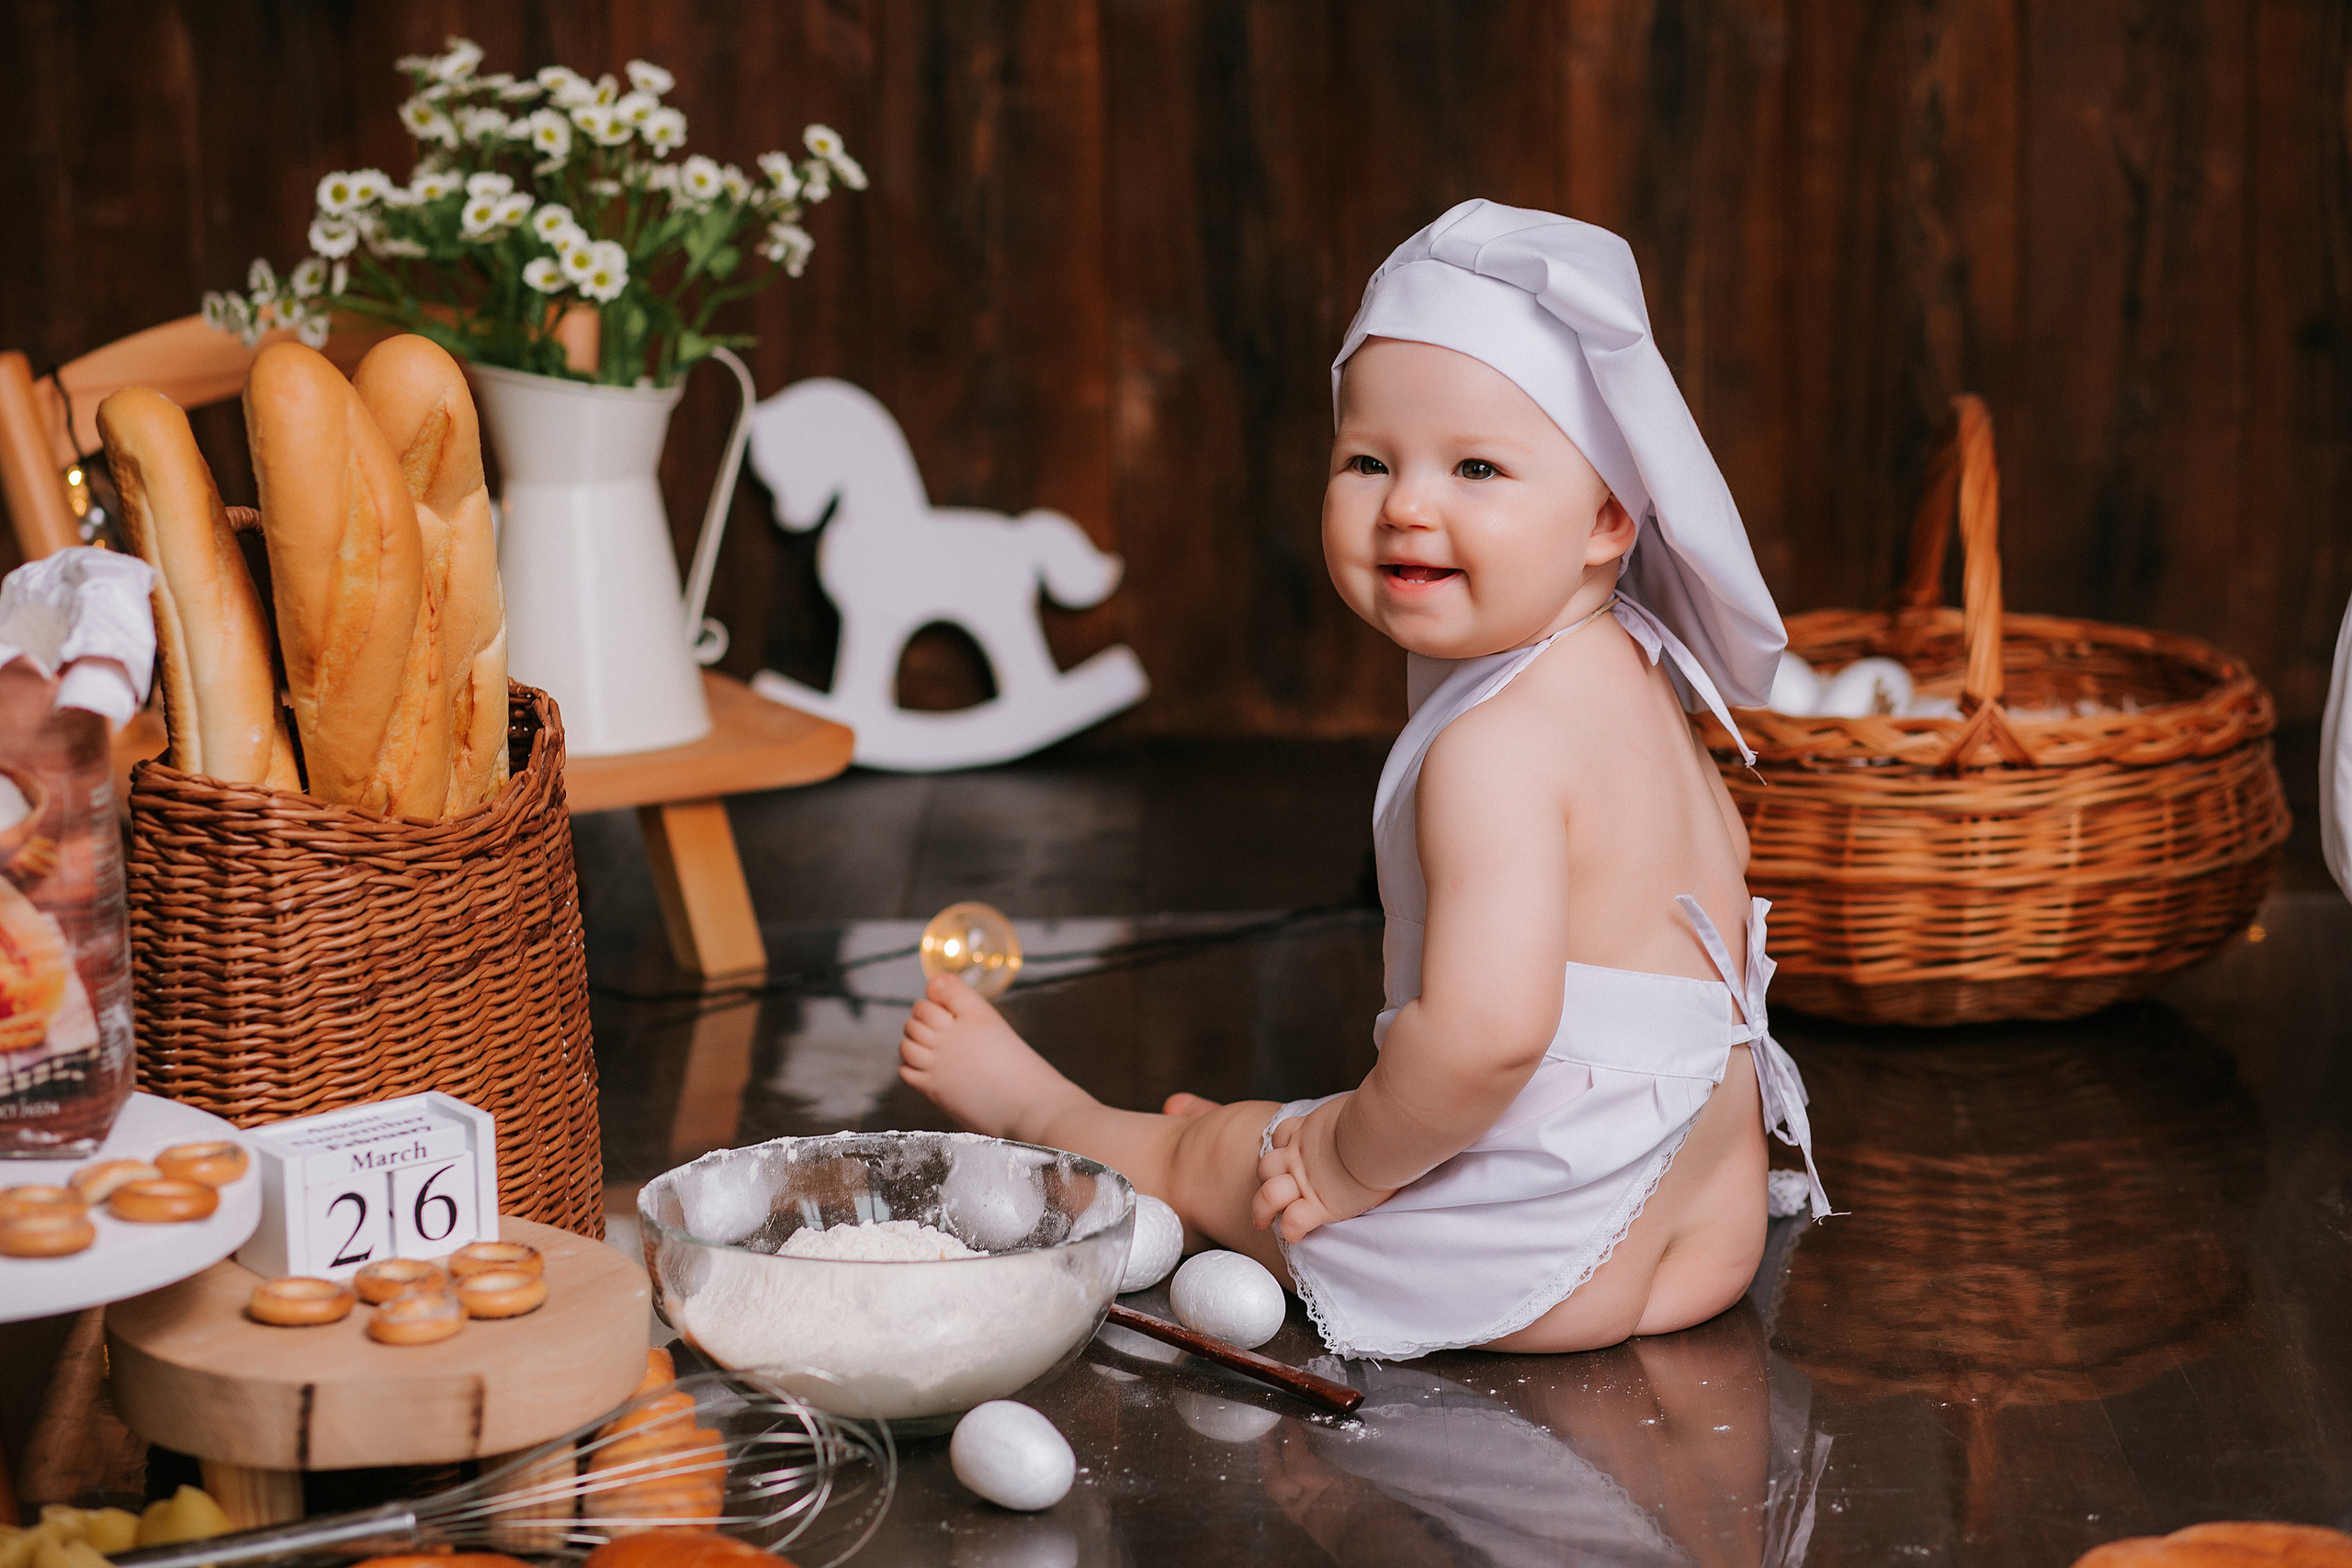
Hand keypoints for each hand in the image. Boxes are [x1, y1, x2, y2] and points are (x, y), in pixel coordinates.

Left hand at [1252, 1096, 1396, 1242]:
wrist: (1380, 1134)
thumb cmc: (1377, 1115)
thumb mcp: (1356, 1107)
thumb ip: (1354, 1113)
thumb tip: (1372, 1107)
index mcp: (1307, 1132)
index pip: (1282, 1136)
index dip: (1283, 1146)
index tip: (1289, 1156)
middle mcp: (1300, 1157)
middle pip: (1265, 1168)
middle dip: (1265, 1182)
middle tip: (1267, 1200)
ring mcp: (1305, 1182)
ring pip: (1267, 1196)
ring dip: (1264, 1208)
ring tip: (1264, 1221)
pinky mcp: (1319, 1205)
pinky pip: (1293, 1223)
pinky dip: (1292, 1231)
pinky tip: (1297, 1235)